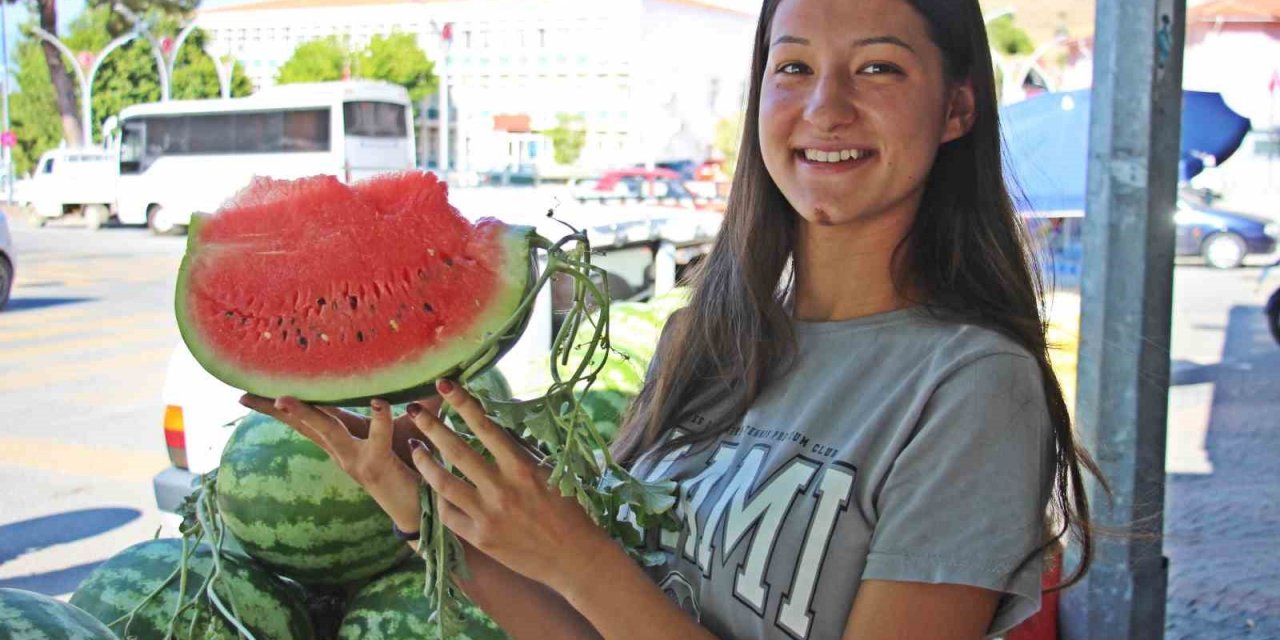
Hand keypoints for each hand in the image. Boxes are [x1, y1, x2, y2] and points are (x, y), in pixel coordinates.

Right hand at [239, 393, 442, 531]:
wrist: (424, 511)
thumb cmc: (415, 468)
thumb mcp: (408, 430)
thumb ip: (415, 403)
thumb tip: (424, 375)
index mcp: (345, 441)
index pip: (308, 421)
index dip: (280, 408)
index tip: (249, 394)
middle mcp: (344, 452)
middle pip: (304, 425)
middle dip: (275, 409)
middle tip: (244, 396)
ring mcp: (357, 461)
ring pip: (329, 431)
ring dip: (309, 414)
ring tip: (285, 398)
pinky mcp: (379, 466)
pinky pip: (377, 439)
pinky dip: (380, 420)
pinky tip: (380, 402)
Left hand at [407, 379, 616, 592]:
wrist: (573, 557)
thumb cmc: (568, 511)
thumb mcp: (550, 473)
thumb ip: (521, 451)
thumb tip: (496, 425)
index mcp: (521, 468)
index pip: (485, 427)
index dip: (463, 403)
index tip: (445, 384)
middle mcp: (501, 488)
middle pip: (456, 450)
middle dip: (431, 426)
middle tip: (413, 409)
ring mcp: (487, 514)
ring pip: (443, 482)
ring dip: (424, 461)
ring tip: (414, 446)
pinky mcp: (479, 537)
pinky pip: (448, 513)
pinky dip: (437, 496)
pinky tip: (432, 485)